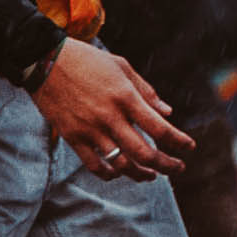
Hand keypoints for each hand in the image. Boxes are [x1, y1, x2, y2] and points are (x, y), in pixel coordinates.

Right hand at [31, 42, 191, 181]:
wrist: (46, 63)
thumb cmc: (87, 61)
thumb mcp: (122, 67)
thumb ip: (146, 92)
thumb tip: (167, 113)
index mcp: (126, 97)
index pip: (159, 127)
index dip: (179, 141)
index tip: (190, 147)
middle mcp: (109, 117)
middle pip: (144, 152)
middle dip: (165, 165)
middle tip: (177, 169)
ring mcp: (89, 129)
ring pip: (120, 163)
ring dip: (139, 174)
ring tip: (150, 175)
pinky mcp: (72, 137)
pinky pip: (93, 164)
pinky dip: (109, 173)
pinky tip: (118, 173)